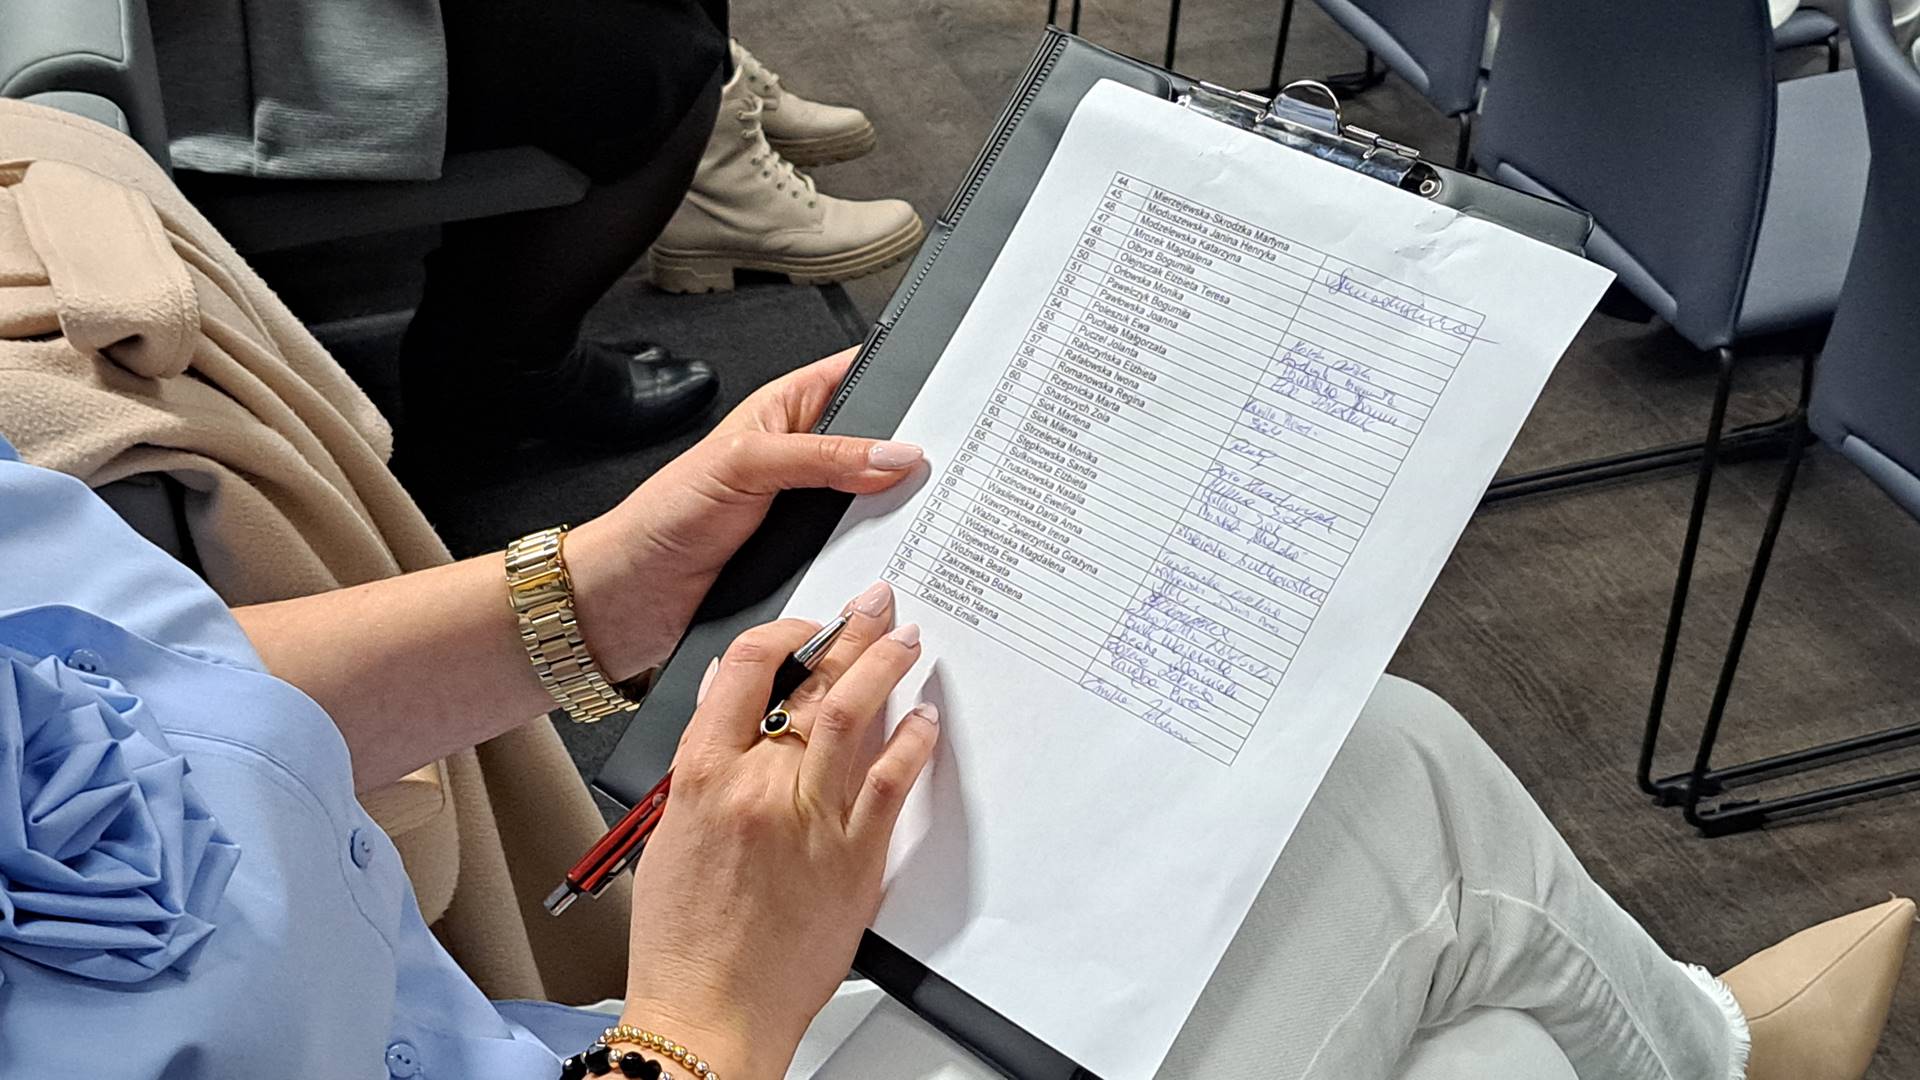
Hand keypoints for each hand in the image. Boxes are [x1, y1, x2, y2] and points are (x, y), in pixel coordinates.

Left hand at [565, 349, 923, 680]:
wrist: (632, 599)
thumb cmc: (665, 518)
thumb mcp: (744, 464)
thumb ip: (821, 455)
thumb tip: (892, 454)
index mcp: (788, 411)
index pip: (862, 378)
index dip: (906, 383)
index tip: (950, 397)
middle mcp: (807, 461)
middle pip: (883, 450)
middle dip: (913, 459)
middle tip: (951, 467)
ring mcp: (813, 513)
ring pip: (880, 507)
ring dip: (900, 518)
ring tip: (930, 517)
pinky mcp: (815, 561)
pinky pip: (863, 556)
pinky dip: (880, 562)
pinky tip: (898, 564)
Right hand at [619, 581, 937, 1079]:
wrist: (710, 1012)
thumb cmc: (683, 938)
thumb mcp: (670, 832)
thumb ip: (706, 766)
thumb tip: (732, 705)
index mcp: (704, 776)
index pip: (746, 669)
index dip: (784, 633)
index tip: (805, 627)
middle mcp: (759, 788)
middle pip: (811, 684)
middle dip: (848, 633)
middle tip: (875, 606)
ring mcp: (812, 820)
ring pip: (856, 717)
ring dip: (886, 667)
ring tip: (905, 641)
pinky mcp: (855, 858)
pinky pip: (892, 782)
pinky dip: (913, 742)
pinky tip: (924, 719)